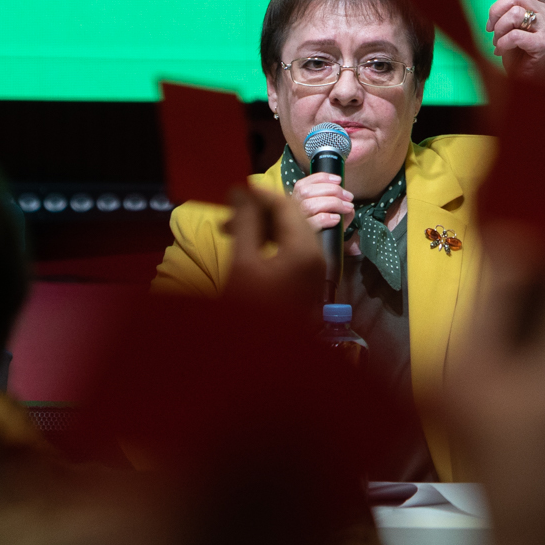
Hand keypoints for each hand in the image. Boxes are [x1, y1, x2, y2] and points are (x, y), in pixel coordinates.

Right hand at [222, 186, 324, 308]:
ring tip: (228, 230)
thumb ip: (245, 222)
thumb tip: (242, 190)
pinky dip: (268, 242)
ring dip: (261, 226)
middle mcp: (317, 255)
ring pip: (288, 232)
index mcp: (305, 249)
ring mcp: (314, 269)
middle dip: (258, 211)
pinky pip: (290, 249)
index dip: (259, 194)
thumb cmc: (251, 309)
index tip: (233, 191)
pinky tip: (244, 245)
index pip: (286, 204)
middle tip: (227, 213)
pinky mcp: (307, 279)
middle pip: (290, 216)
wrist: (264, 355)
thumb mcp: (243, 262)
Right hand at [289, 171, 353, 233]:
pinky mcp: (303, 234)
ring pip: (310, 205)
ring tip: (347, 207)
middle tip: (348, 197)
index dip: (322, 178)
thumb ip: (340, 202)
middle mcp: (293, 209)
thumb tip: (347, 199)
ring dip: (333, 203)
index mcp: (297, 199)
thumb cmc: (328, 227)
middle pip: (307, 192)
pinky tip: (336, 219)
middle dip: (332, 190)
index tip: (339, 179)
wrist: (325, 248)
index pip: (304, 183)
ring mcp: (297, 222)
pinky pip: (314, 222)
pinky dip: (327, 218)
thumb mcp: (333, 211)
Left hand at [487, 0, 544, 81]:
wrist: (527, 80)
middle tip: (491, 28)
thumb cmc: (517, 53)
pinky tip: (501, 51)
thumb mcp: (511, 25)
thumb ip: (508, 9)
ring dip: (499, 28)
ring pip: (514, 13)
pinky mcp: (543, 44)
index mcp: (541, 7)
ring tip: (497, 41)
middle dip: (496, 11)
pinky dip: (502, 43)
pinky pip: (515, 35)